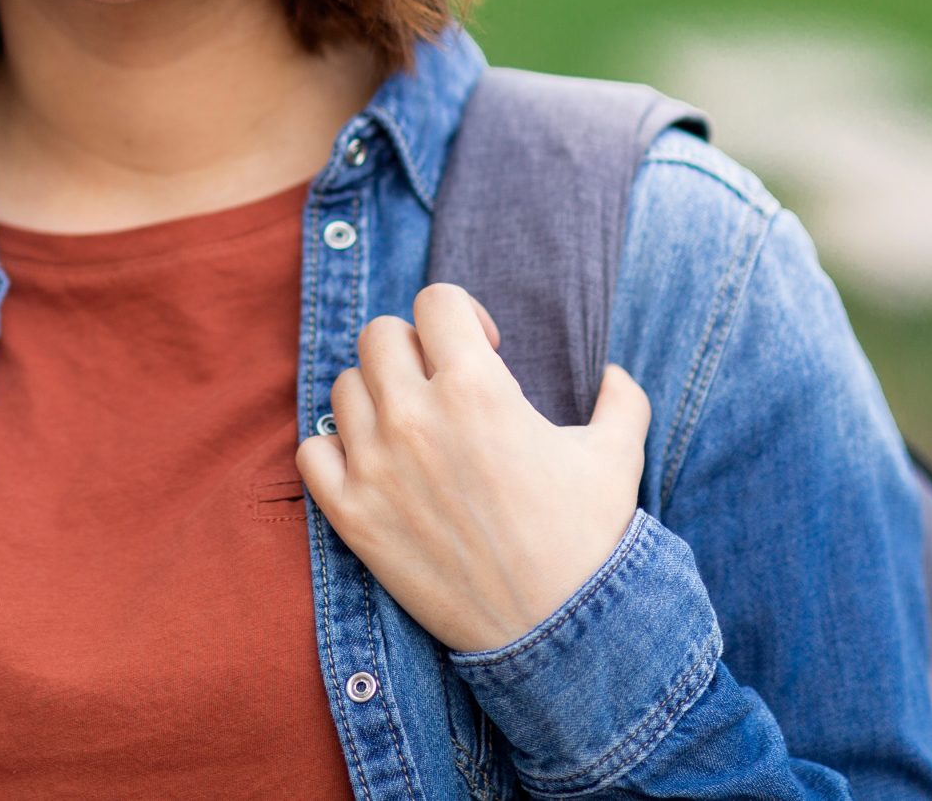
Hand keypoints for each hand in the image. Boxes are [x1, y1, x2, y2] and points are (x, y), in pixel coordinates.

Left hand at [295, 282, 650, 653]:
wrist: (558, 631)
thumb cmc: (588, 541)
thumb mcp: (617, 457)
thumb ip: (621, 399)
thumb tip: (613, 372)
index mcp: (477, 387)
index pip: (435, 300)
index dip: (461, 314)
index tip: (482, 349)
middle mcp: (415, 416)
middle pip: (378, 335)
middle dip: (413, 349)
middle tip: (440, 385)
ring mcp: (375, 465)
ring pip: (343, 388)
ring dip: (375, 397)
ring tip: (411, 430)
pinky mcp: (352, 515)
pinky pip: (310, 451)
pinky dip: (333, 451)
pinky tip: (371, 465)